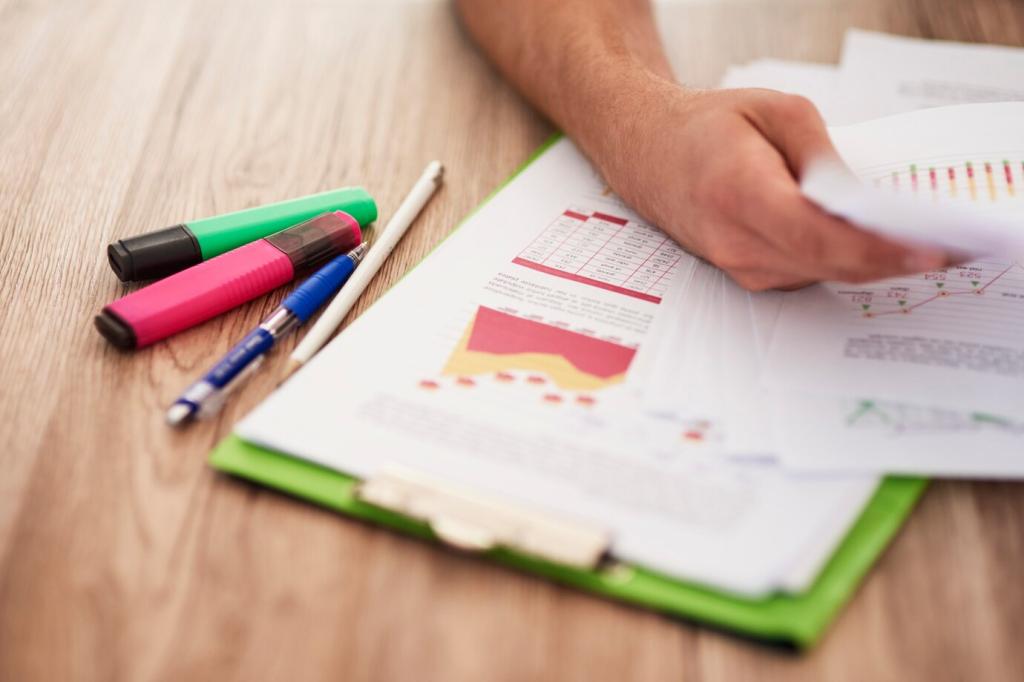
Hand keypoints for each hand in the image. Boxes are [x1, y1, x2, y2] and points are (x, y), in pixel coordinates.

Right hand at [590, 81, 948, 290]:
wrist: (647, 152)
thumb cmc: (704, 129)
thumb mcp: (773, 111)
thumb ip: (821, 154)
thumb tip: (859, 199)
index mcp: (737, 191)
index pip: (817, 236)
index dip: (874, 249)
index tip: (923, 251)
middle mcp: (734, 240)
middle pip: (825, 264)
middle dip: (886, 261)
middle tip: (941, 253)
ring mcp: (735, 264)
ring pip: (818, 275)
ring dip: (866, 265)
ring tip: (913, 249)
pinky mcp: (741, 273)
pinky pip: (803, 274)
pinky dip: (838, 264)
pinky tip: (866, 249)